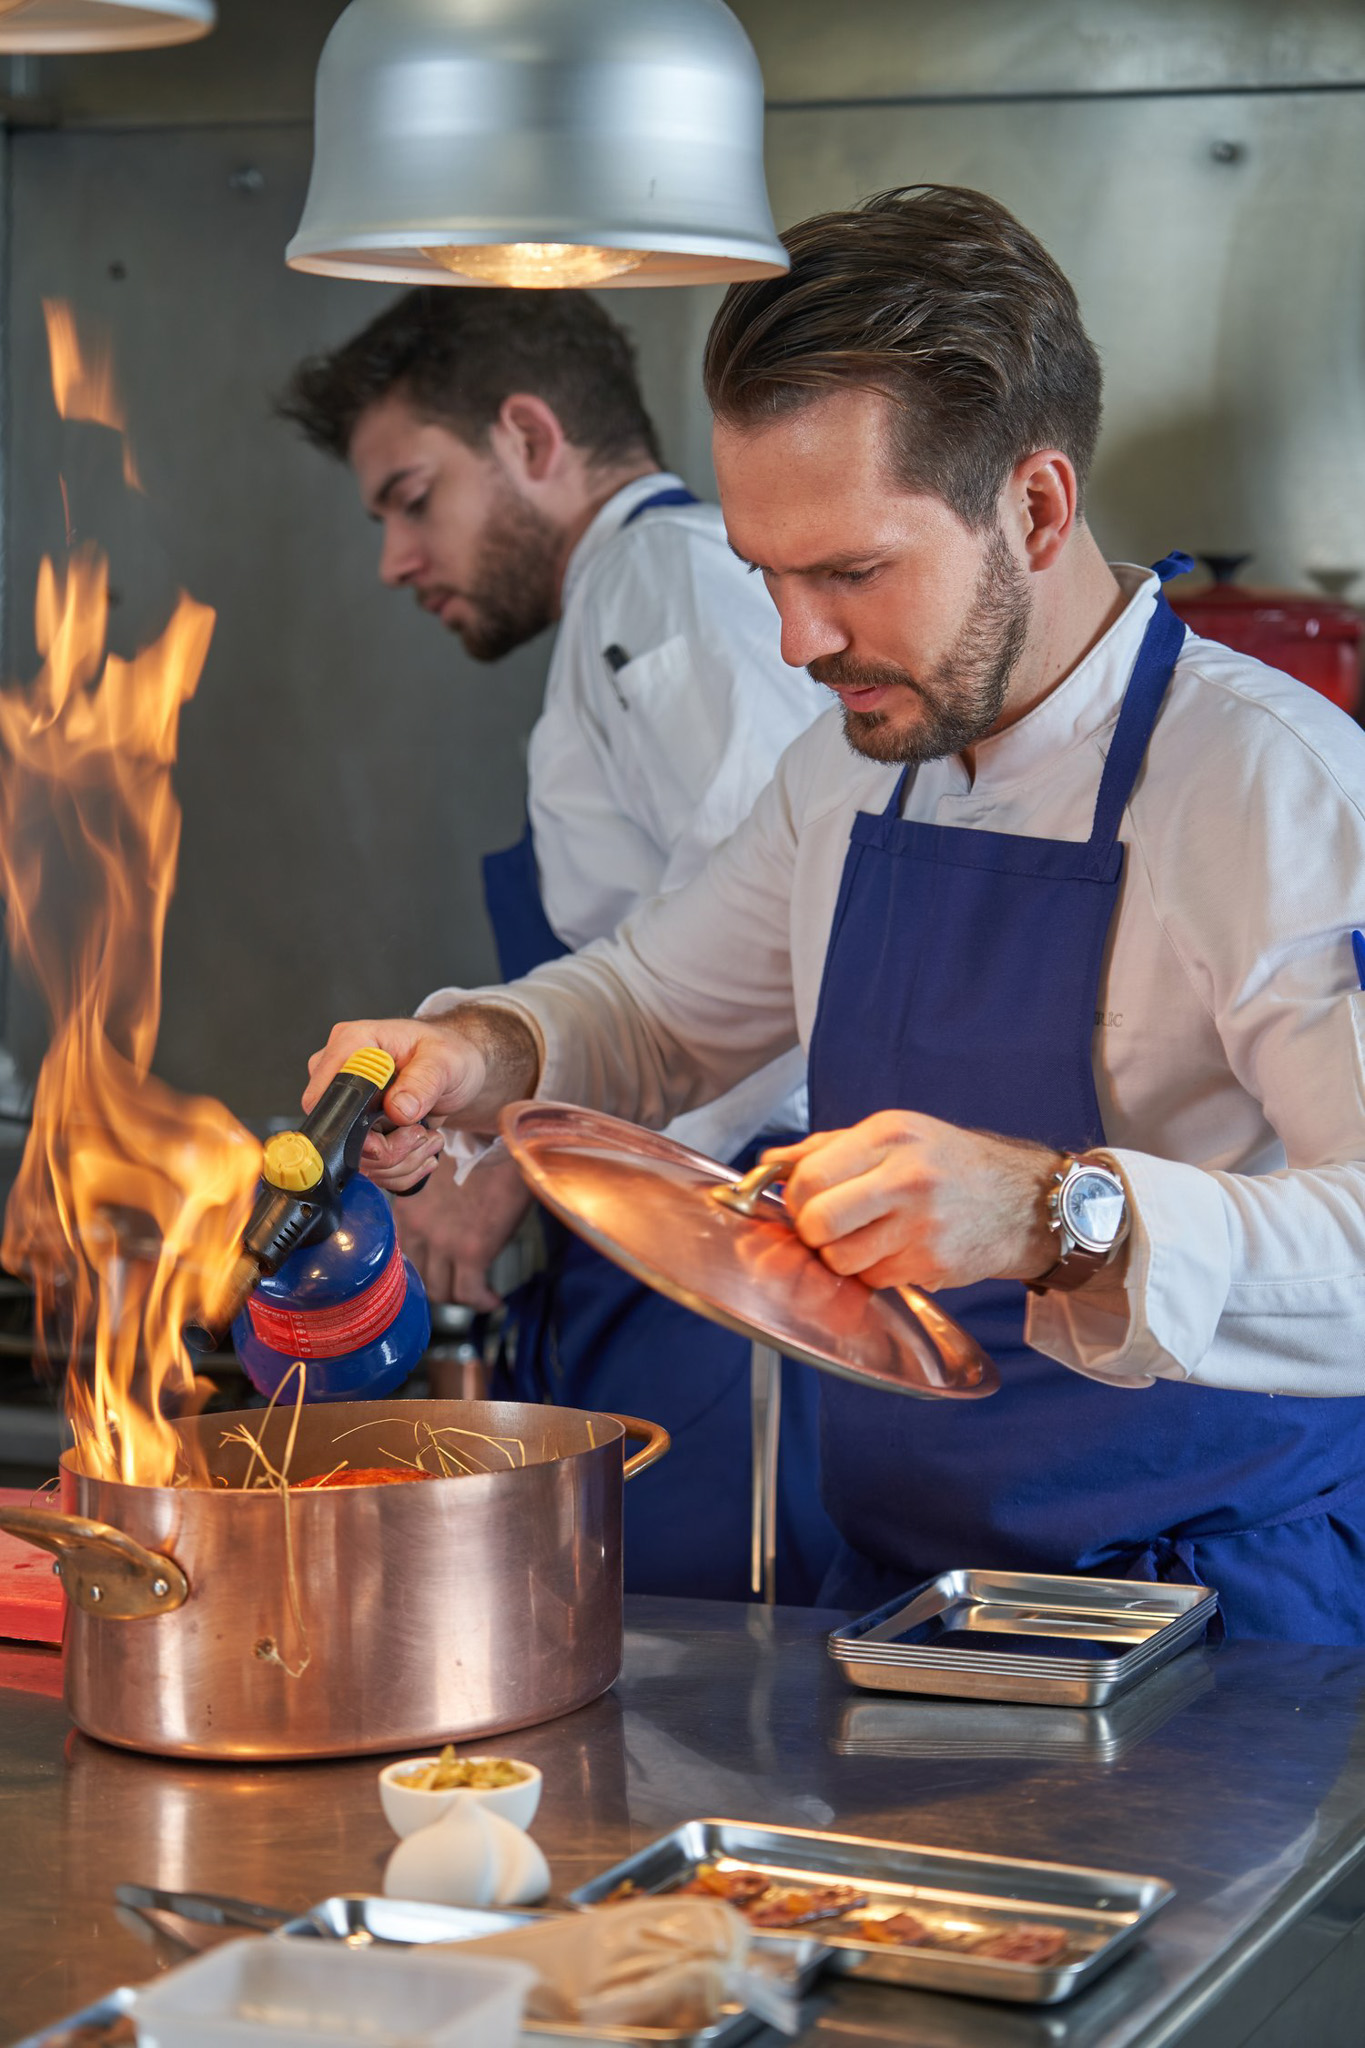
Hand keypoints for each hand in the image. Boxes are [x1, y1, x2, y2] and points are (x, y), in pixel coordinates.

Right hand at [304, 1009, 539, 1188]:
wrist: (459, 1075)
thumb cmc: (449, 1056)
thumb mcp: (446, 1060)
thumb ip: (424, 1081)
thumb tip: (398, 1109)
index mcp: (352, 1043)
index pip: (326, 1096)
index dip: (357, 1123)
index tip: (399, 1125)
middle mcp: (341, 1075)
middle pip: (341, 1134)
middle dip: (388, 1149)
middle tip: (421, 1133)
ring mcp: (347, 1106)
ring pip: (359, 1159)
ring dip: (400, 1161)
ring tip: (427, 1136)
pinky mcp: (357, 1131)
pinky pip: (370, 1168)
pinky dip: (400, 1167)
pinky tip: (420, 1145)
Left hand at [394, 1152, 532, 1309]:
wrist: (507, 1142)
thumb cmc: (480, 1153)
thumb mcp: (440, 1175)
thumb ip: (430, 1204)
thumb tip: (441, 1225)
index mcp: (407, 1208)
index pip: (400, 1255)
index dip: (419, 1268)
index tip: (436, 1272)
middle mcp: (419, 1227)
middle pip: (418, 1278)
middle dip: (439, 1284)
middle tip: (458, 1284)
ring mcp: (444, 1241)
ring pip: (441, 1290)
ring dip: (459, 1295)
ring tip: (476, 1291)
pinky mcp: (472, 1251)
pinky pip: (470, 1293)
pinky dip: (481, 1301)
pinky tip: (492, 1298)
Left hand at [763, 1111, 1064, 1292]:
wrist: (1024, 1201)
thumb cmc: (950, 1163)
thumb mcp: (894, 1134)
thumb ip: (825, 1148)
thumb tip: (768, 1165)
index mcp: (890, 1136)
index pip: (809, 1177)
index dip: (795, 1197)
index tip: (804, 1201)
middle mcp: (907, 1178)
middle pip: (817, 1223)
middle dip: (811, 1232)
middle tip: (825, 1226)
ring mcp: (922, 1226)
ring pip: (840, 1260)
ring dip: (840, 1256)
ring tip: (865, 1237)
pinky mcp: (932, 1264)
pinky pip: (873, 1279)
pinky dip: (873, 1271)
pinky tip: (895, 1250)